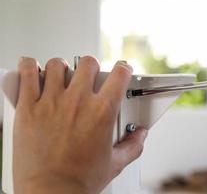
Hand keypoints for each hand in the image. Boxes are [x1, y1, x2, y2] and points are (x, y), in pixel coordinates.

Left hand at [13, 56, 147, 193]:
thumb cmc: (79, 181)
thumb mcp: (114, 164)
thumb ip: (133, 146)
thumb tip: (141, 135)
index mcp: (102, 113)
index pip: (119, 74)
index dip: (123, 69)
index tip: (120, 71)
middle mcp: (78, 102)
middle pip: (88, 64)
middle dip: (92, 67)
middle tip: (88, 78)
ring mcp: (52, 102)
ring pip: (57, 65)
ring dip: (62, 68)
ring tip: (61, 78)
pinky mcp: (28, 108)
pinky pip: (27, 73)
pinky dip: (30, 66)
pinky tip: (34, 72)